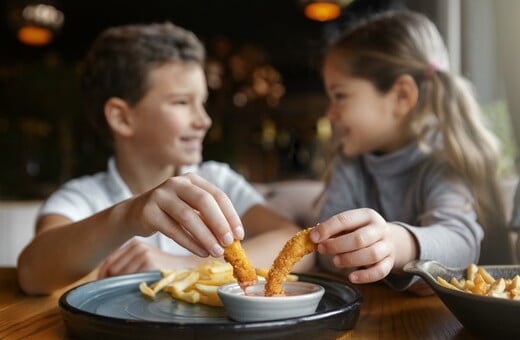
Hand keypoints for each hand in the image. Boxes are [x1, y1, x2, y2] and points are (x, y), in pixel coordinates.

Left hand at [97, 239, 199, 277]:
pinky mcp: (149, 262)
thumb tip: (105, 276)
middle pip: (112, 269)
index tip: (109, 284)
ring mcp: (143, 254)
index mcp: (135, 244)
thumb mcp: (147, 261)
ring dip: (124, 285)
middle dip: (113, 281)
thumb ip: (128, 264)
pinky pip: (130, 279)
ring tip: (140, 285)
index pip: (109, 262)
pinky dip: (134, 285)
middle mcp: (137, 246)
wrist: (191, 269)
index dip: (105, 275)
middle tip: (125, 288)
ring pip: (120, 275)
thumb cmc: (168, 268)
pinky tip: (146, 285)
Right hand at [121, 173, 243, 257]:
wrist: (135, 213)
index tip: (239, 235)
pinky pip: (173, 230)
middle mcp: (177, 183)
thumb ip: (209, 218)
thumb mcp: (191, 208)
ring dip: (206, 236)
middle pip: (204, 202)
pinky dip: (190, 243)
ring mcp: (161, 196)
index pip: (217, 195)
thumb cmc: (171, 212)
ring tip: (217, 252)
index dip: (230, 215)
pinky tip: (201, 252)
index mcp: (192, 180)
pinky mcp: (148, 212)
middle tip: (230, 243)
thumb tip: (233, 239)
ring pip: (188, 216)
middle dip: (219, 223)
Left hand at [310, 208, 403, 283]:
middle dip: (337, 245)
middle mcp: (379, 229)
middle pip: (360, 238)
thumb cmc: (360, 231)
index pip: (345, 219)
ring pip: (371, 255)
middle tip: (322, 250)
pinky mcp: (390, 262)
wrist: (387, 239)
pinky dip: (365, 276)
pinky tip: (351, 277)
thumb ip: (333, 230)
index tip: (313, 237)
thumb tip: (313, 236)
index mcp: (367, 215)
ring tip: (335, 262)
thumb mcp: (349, 225)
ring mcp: (387, 245)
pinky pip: (380, 271)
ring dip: (350, 260)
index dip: (328, 228)